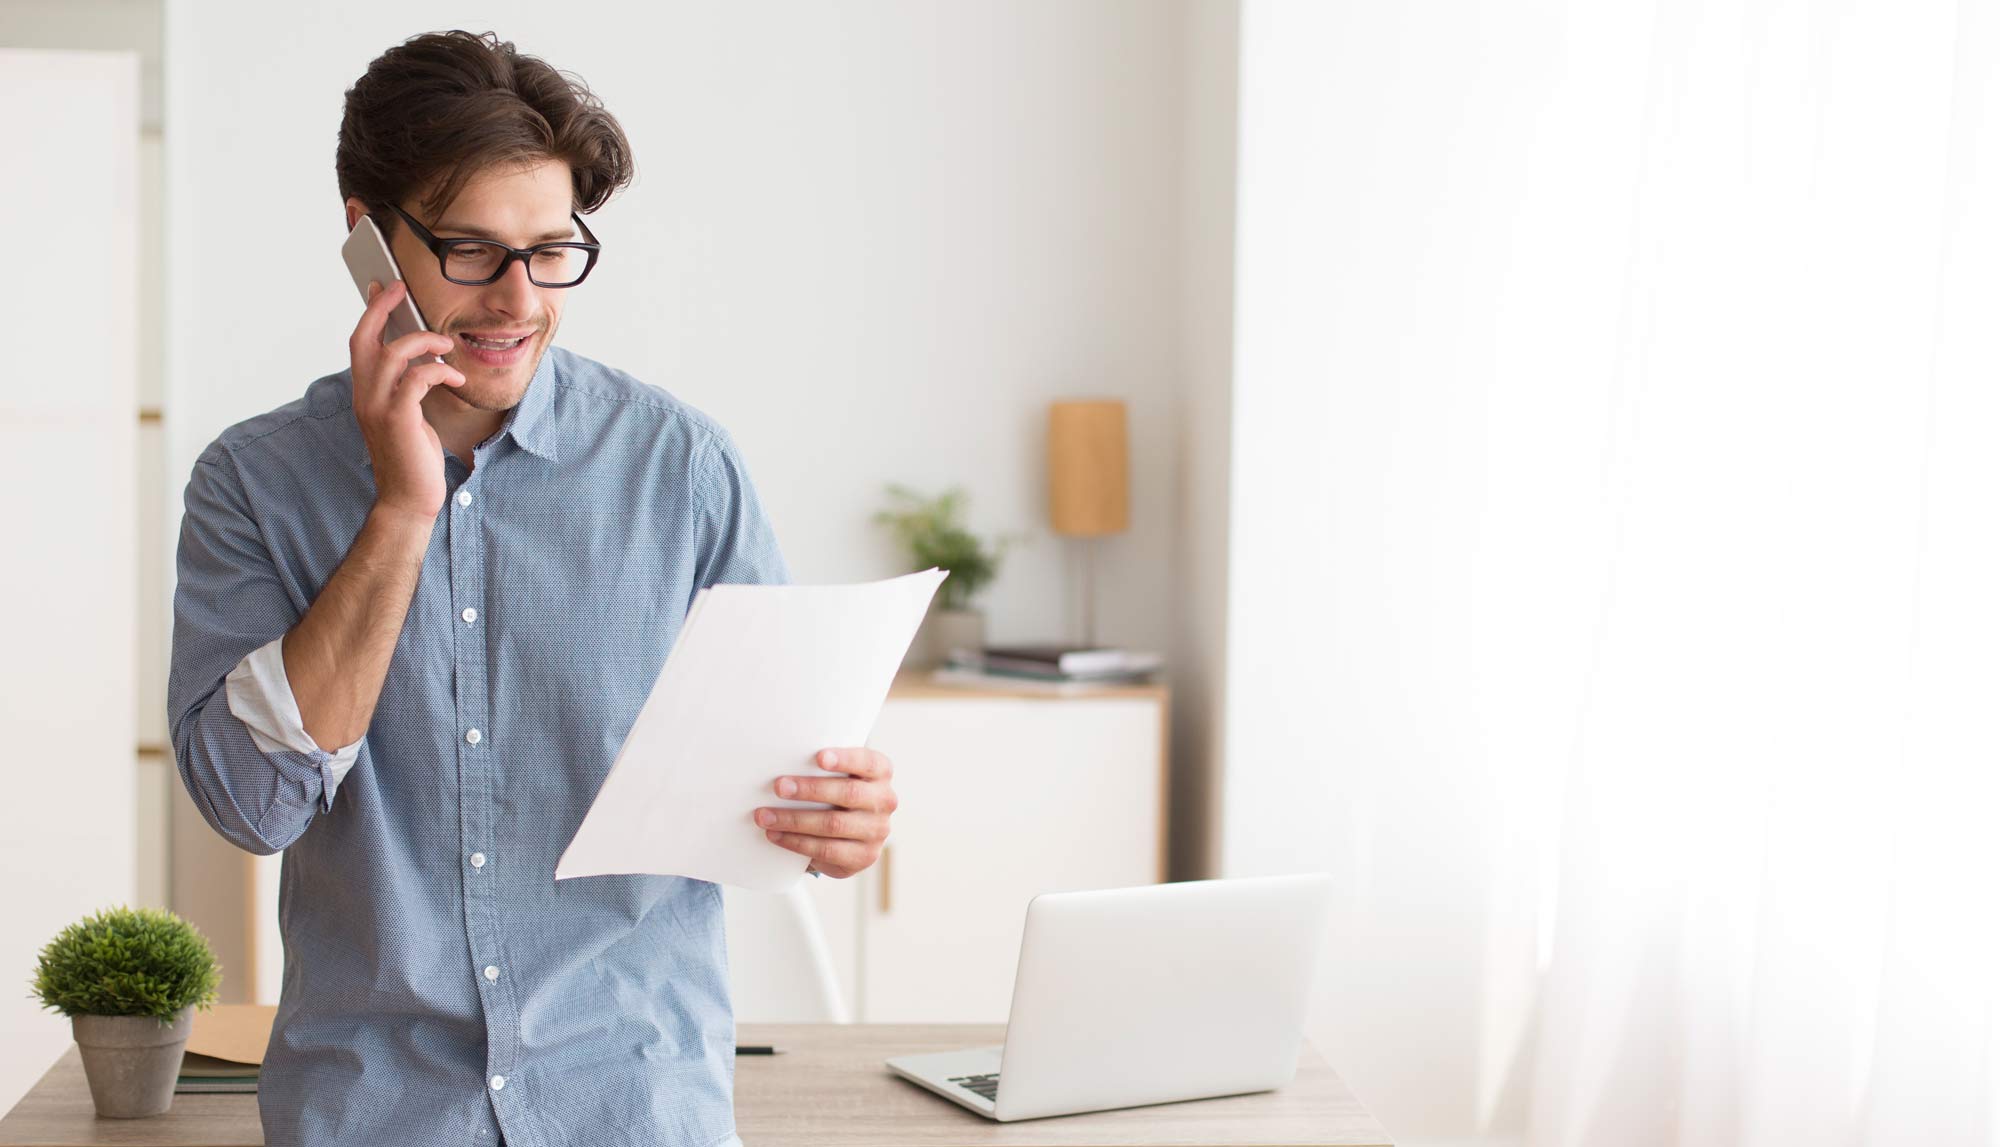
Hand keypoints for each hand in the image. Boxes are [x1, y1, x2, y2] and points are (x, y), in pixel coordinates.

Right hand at [350, 279, 463, 522]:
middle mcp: (365, 396)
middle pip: (365, 339)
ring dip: (424, 341)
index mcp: (365, 393)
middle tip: (401, 287)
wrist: (409, 499)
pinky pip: (417, 379)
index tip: (383, 287)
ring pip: (393, 354)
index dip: (370, 313)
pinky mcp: (399, 420)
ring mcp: (378, 408)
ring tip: (447, 346)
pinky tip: (456, 379)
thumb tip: (422, 359)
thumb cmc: (412, 457)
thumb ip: (405, 388)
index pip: (360, 342)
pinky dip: (439, 371)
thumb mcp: (406, 415)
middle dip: (382, 307)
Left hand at [754, 748, 896, 878]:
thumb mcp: (839, 775)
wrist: (850, 835)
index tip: (819, 757)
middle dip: (810, 790)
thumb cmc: (836, 794)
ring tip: (765, 816)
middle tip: (779, 787)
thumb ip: (822, 767)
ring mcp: (877, 831)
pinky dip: (796, 842)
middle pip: (848, 793)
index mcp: (880, 773)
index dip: (845, 759)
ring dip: (794, 820)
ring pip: (834, 824)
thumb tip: (780, 763)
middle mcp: (884, 801)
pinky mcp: (863, 856)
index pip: (868, 762)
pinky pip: (826, 849)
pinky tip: (776, 835)